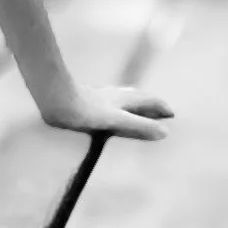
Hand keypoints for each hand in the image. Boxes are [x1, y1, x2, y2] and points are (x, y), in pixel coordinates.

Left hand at [39, 83, 174, 140]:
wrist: (55, 100)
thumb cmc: (84, 111)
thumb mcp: (116, 121)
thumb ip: (139, 126)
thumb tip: (165, 132)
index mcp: (123, 100)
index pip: (148, 100)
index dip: (160, 107)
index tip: (172, 114)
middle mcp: (113, 95)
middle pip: (136, 96)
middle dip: (150, 103)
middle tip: (160, 110)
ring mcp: (99, 96)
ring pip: (121, 97)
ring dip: (133, 102)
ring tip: (137, 107)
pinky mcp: (86, 99)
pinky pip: (107, 101)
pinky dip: (116, 105)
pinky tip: (105, 109)